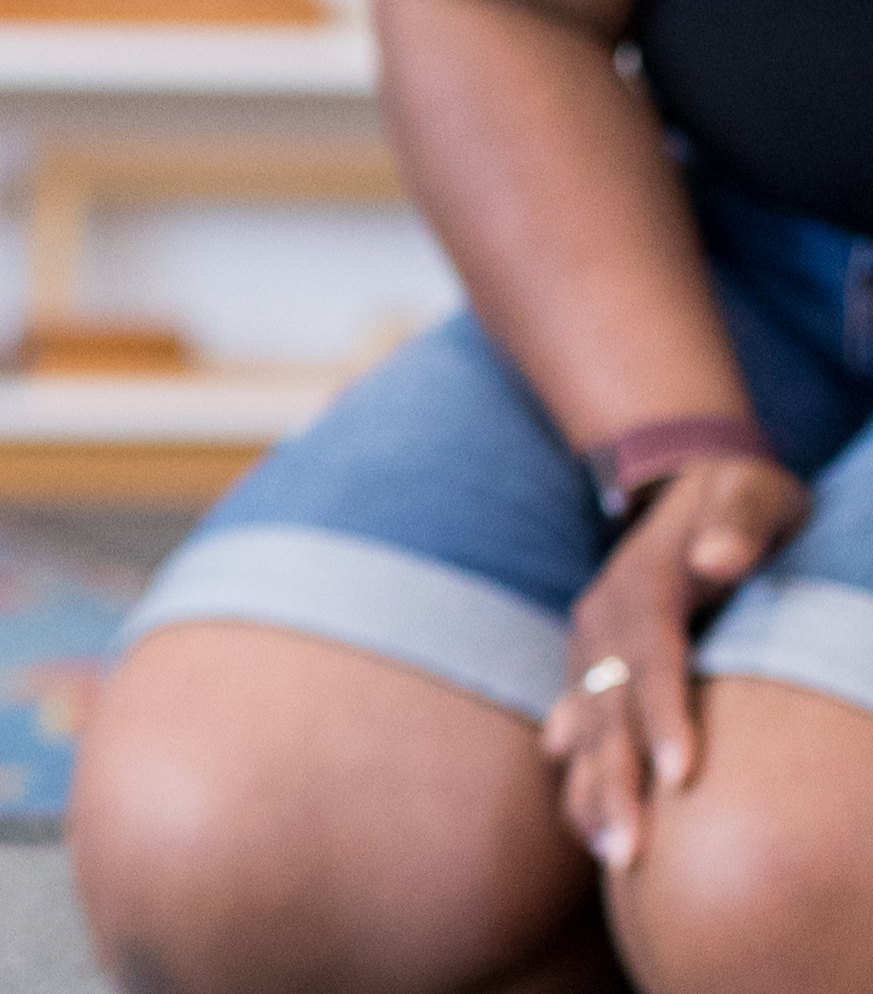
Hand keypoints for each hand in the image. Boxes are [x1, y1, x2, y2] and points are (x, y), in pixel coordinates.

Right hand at [545, 452, 809, 868]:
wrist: (687, 478)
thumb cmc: (744, 497)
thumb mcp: (755, 492)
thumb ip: (740, 522)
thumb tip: (716, 560)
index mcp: (641, 584)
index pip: (651, 658)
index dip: (662, 717)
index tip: (680, 778)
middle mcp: (601, 618)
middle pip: (606, 708)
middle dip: (617, 781)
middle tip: (633, 853)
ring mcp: (588, 643)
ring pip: (582, 726)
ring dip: (592, 789)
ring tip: (609, 853)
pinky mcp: (589, 663)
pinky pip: (576, 724)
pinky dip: (579, 774)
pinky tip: (585, 823)